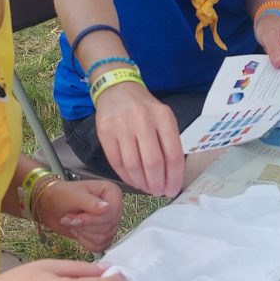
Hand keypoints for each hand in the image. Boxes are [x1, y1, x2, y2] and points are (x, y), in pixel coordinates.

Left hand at [37, 178, 122, 251]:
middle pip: (108, 227)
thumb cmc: (62, 196)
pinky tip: (78, 231)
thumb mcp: (74, 196)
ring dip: (84, 233)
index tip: (77, 216)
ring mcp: (109, 222)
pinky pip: (100, 246)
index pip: (111, 213)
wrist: (52, 207)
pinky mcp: (103, 235)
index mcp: (111, 192)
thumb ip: (90, 202)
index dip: (93, 219)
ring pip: (104, 238)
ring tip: (73, 223)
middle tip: (71, 218)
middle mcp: (113, 206)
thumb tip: (106, 207)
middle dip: (85, 226)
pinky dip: (85, 241)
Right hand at [95, 81, 183, 196]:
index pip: (173, 154)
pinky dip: (126, 176)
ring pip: (133, 166)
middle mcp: (143, 119)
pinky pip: (116, 162)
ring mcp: (122, 125)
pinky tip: (133, 179)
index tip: (173, 190)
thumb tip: (172, 176)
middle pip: (153, 163)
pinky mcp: (105, 131)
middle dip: (157, 184)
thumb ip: (168, 142)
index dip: (174, 178)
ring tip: (147, 187)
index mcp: (163, 116)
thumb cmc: (144, 108)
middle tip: (159, 192)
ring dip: (142, 183)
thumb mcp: (162, 117)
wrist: (117, 89)